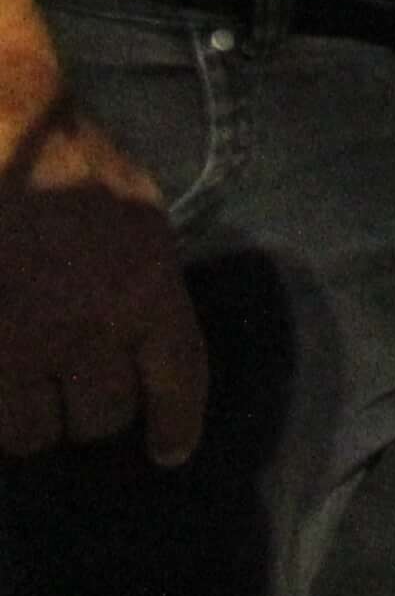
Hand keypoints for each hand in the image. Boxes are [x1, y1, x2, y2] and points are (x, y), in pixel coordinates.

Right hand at [0, 92, 207, 463]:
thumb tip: (149, 334)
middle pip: (102, 418)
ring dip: (34, 421)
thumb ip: (149, 280)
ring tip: (32, 394)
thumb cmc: (72, 169)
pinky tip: (1, 393)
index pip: (177, 381)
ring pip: (32, 432)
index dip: (177, 424)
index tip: (170, 452)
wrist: (3, 143)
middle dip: (95, 413)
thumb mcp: (140, 216)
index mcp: (144, 291)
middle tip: (83, 394)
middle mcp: (86, 329)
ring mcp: (18, 345)